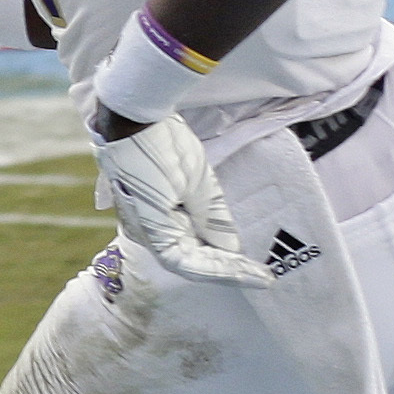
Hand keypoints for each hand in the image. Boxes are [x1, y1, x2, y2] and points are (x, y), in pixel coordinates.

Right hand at [92, 111, 267, 285]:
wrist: (131, 117)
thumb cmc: (161, 148)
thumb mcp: (196, 182)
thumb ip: (212, 219)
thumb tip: (229, 249)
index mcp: (150, 230)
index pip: (191, 265)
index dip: (227, 273)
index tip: (261, 276)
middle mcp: (143, 231)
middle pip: (188, 258)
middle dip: (224, 266)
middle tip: (261, 273)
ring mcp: (144, 219)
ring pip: (184, 245)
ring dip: (215, 253)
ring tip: (249, 262)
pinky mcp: (150, 206)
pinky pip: (179, 229)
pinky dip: (203, 236)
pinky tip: (223, 239)